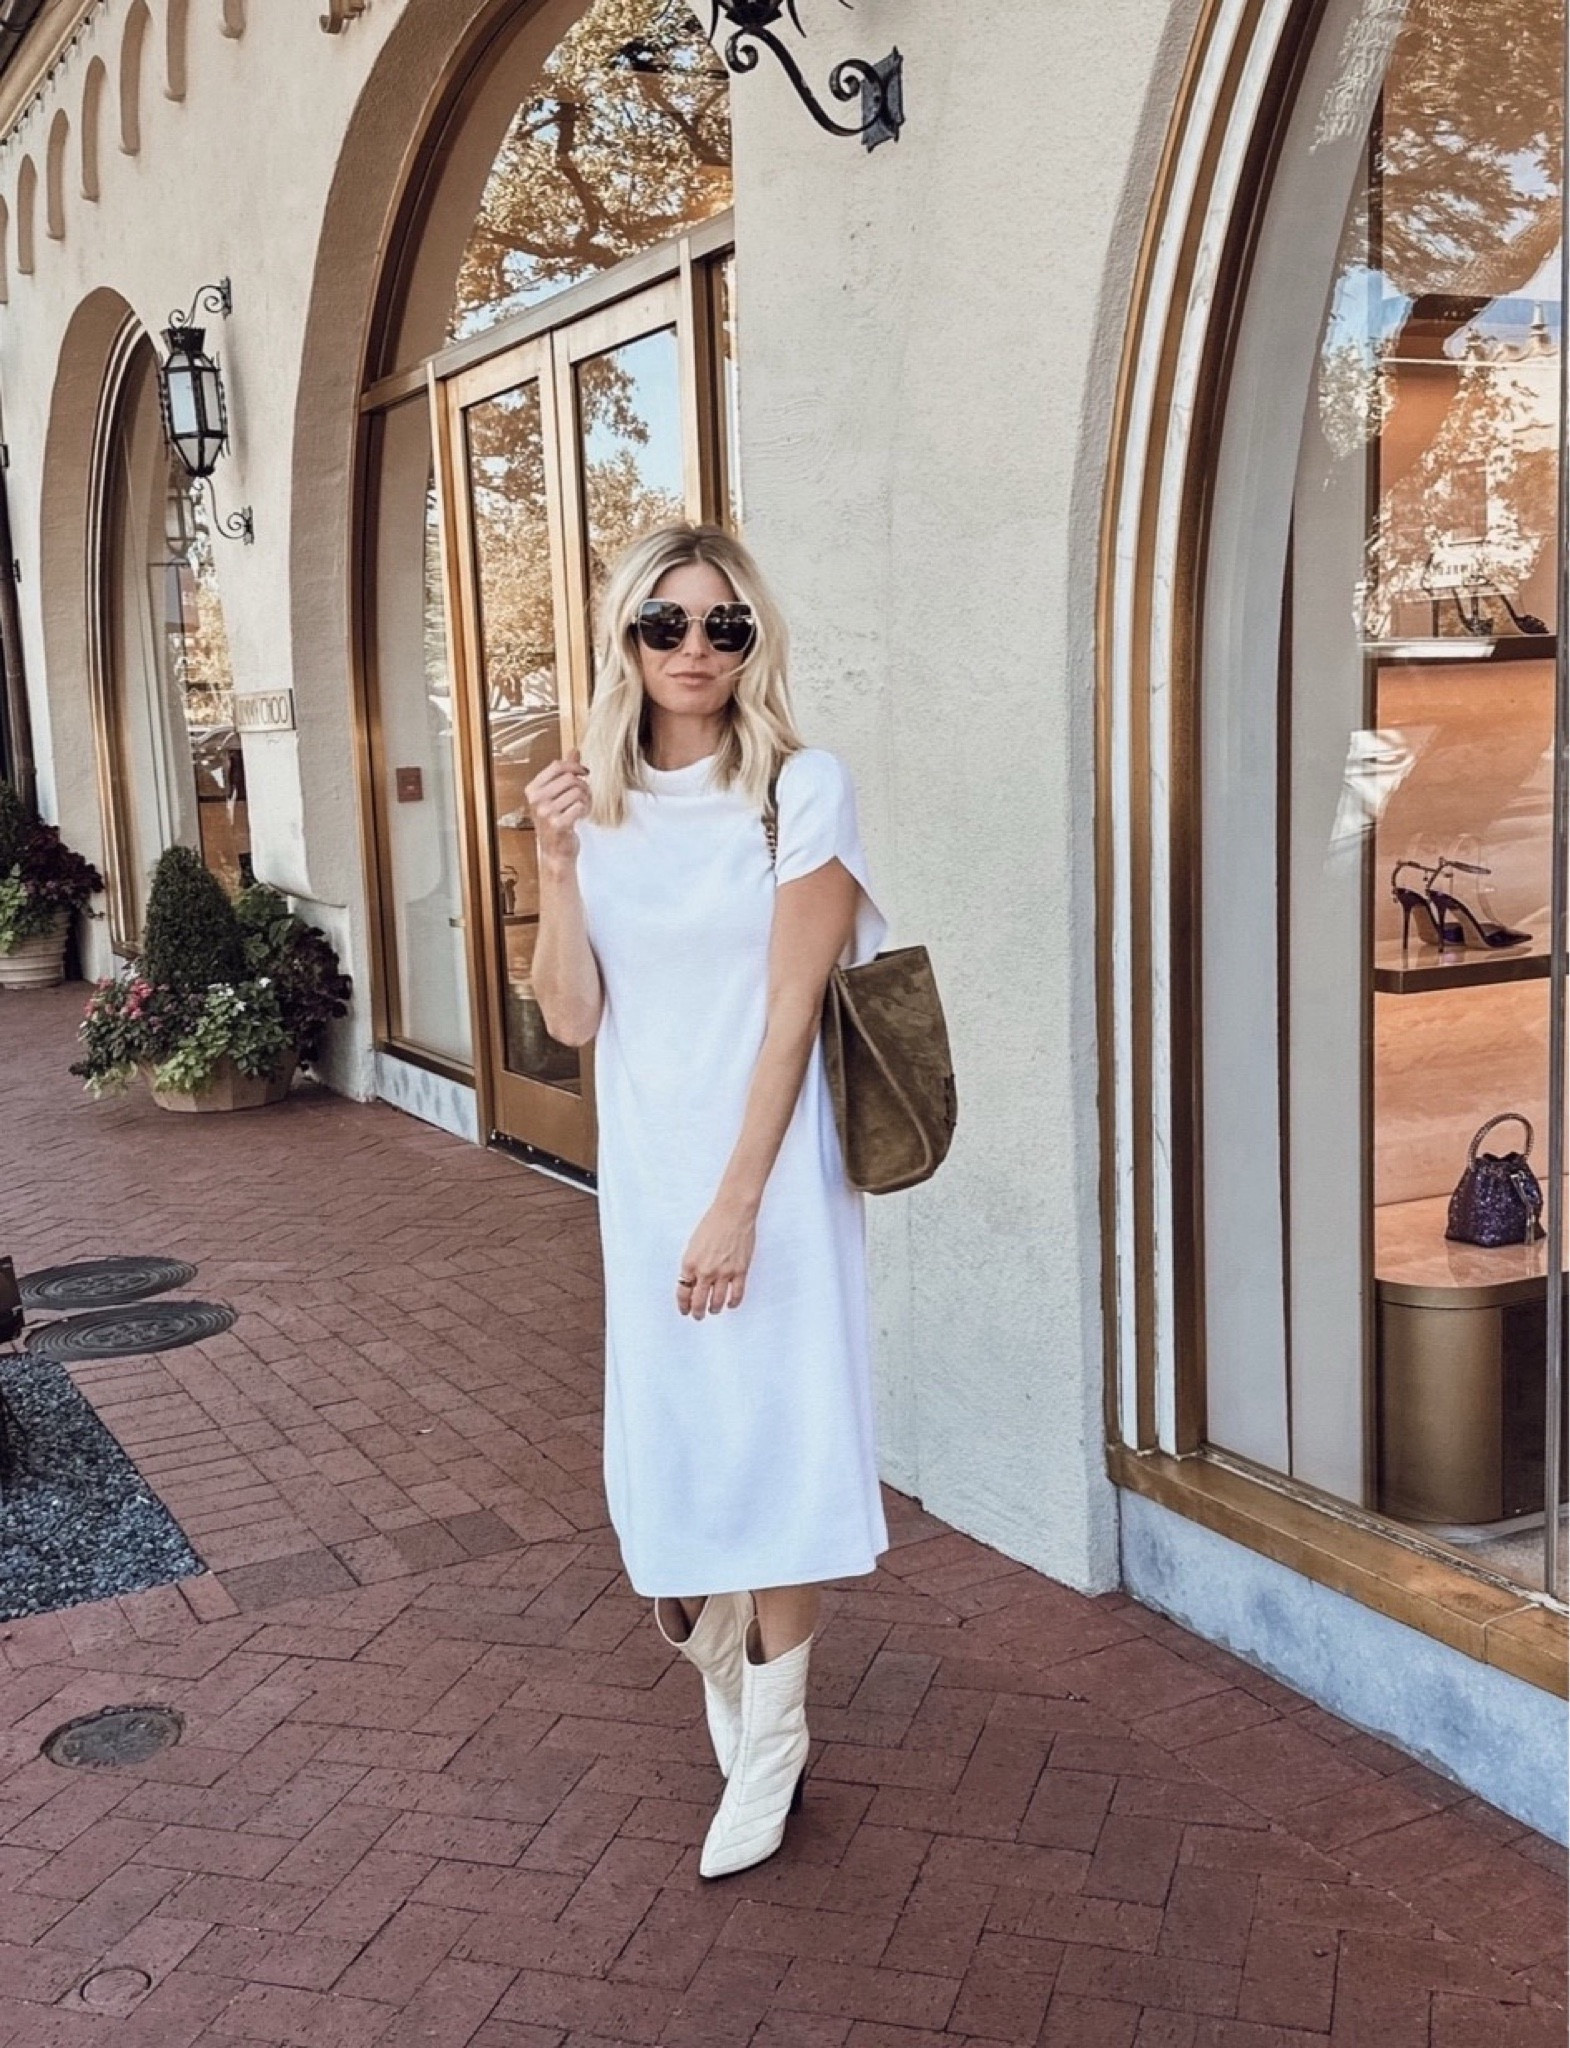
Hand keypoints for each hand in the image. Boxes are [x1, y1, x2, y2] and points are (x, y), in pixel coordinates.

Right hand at [525, 749, 589, 864]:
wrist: (555, 852)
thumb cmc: (555, 822)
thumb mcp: (555, 795)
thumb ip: (564, 772)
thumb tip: (574, 750)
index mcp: (533, 789)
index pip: (557, 766)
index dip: (575, 766)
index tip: (584, 772)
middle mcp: (537, 800)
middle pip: (570, 778)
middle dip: (583, 786)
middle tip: (585, 795)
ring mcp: (546, 813)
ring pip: (577, 792)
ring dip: (586, 799)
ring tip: (582, 807)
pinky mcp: (558, 824)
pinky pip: (580, 806)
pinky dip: (585, 809)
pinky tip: (581, 815)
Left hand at [677, 1197, 757, 1317]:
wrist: (733, 1213)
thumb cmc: (712, 1223)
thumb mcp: (694, 1245)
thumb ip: (692, 1264)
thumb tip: (693, 1281)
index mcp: (690, 1263)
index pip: (683, 1292)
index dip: (683, 1305)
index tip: (685, 1310)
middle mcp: (705, 1271)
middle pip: (698, 1301)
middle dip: (697, 1312)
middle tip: (697, 1316)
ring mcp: (724, 1272)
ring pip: (717, 1301)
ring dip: (714, 1309)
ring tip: (713, 1310)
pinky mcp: (740, 1271)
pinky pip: (736, 1294)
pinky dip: (733, 1303)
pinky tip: (730, 1304)